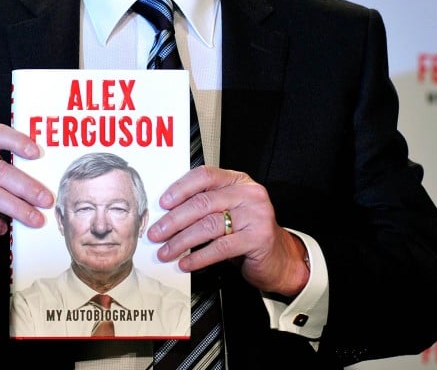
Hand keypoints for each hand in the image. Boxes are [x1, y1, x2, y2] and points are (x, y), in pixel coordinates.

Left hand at [146, 166, 308, 296]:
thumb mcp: (228, 210)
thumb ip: (205, 204)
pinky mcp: (258, 238)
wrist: (279, 257)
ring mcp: (256, 215)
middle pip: (203, 203)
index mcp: (238, 181)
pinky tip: (187, 262)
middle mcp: (249, 194)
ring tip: (166, 251)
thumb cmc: (247, 232)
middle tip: (157, 232)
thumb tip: (167, 213)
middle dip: (174, 220)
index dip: (180, 188)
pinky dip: (199, 256)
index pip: (204, 176)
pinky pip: (221, 247)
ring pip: (209, 226)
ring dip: (181, 241)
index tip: (163, 203)